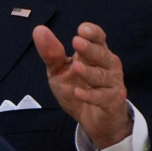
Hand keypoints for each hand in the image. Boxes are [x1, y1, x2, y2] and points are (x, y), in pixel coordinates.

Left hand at [32, 23, 131, 148]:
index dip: (92, 33)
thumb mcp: (59, 70)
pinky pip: (102, 97)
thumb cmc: (77, 88)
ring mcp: (112, 83)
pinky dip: (89, 95)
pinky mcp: (112, 102)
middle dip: (90, 48)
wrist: (93, 121)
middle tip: (76, 41)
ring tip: (75, 67)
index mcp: (96, 53)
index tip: (81, 29)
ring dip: (88, 72)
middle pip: (101, 54)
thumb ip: (51, 53)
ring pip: (101, 76)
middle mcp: (108, 65)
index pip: (98, 38)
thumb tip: (39, 29)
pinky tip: (77, 92)